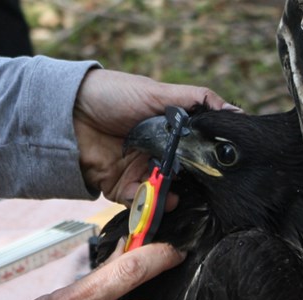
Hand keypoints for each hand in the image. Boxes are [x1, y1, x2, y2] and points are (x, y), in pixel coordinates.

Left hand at [73, 69, 232, 205]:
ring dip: (169, 198)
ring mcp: (137, 172)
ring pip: (161, 192)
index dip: (207, 162)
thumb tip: (235, 113)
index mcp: (167, 133)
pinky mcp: (118, 187)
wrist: (66, 111)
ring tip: (176, 198)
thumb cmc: (112, 95)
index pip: (195, 152)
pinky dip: (146, 204)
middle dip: (190, 186)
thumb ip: (198, 102)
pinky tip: (153, 200)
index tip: (221, 171)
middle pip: (180, 177)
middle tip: (204, 192)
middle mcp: (155, 154)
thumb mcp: (159, 92)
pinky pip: (137, 202)